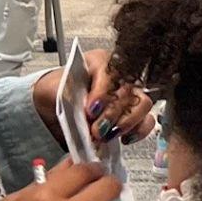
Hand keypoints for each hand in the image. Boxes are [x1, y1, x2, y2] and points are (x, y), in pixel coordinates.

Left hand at [34, 49, 156, 147]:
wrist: (54, 108)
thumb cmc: (57, 94)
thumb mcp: (54, 90)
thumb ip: (67, 96)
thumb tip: (82, 109)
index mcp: (100, 63)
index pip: (110, 73)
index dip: (103, 93)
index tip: (91, 110)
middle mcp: (119, 77)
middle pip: (128, 91)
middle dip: (112, 114)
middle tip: (97, 130)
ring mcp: (130, 96)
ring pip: (144, 105)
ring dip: (127, 123)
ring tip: (106, 135)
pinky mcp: (135, 115)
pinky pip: (147, 122)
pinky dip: (137, 132)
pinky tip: (122, 138)